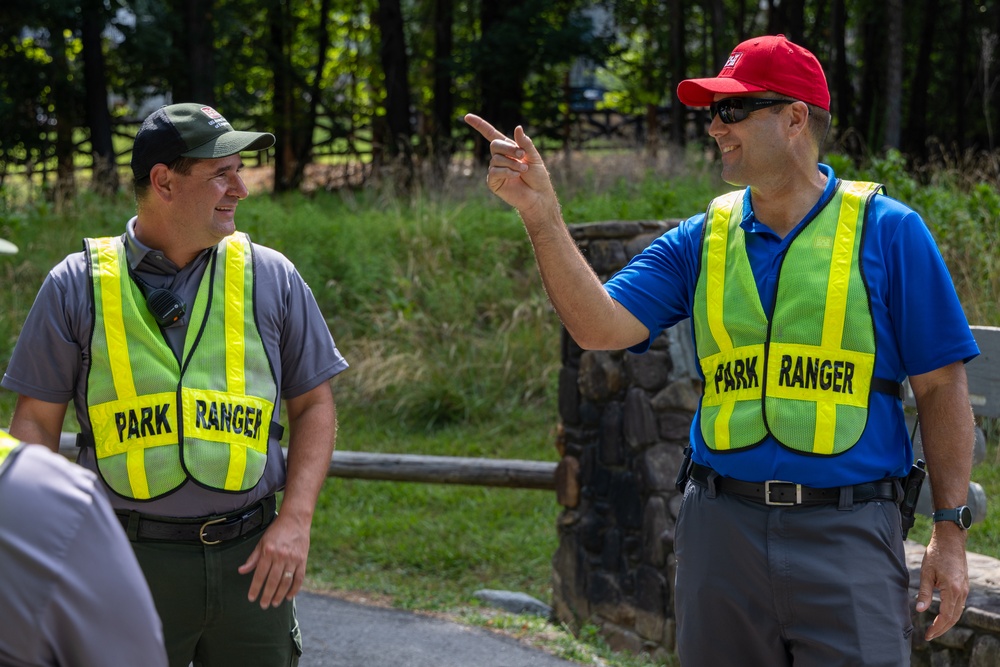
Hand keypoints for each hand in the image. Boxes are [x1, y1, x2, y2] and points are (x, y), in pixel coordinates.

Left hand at [238, 513, 309, 608]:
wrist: (295, 520)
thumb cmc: (276, 531)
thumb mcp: (262, 542)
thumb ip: (253, 558)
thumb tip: (241, 571)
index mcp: (268, 552)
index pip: (260, 574)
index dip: (255, 588)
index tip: (251, 598)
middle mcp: (281, 556)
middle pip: (273, 581)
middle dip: (267, 595)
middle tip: (263, 605)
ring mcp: (293, 559)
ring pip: (286, 581)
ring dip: (280, 594)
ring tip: (274, 603)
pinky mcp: (303, 560)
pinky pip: (299, 578)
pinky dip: (295, 588)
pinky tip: (289, 596)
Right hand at [463, 114, 558, 221]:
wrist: (538, 196)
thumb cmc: (538, 177)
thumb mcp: (534, 156)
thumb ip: (525, 143)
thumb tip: (517, 127)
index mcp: (508, 149)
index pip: (490, 134)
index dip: (479, 125)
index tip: (467, 116)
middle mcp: (500, 158)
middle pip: (494, 144)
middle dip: (508, 148)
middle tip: (522, 155)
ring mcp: (495, 170)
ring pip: (496, 158)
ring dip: (511, 162)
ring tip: (523, 170)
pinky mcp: (493, 182)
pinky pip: (494, 171)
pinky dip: (507, 171)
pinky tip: (515, 176)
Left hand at [916, 525, 968, 639]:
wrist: (951, 540)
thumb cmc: (936, 554)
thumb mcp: (926, 572)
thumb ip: (924, 592)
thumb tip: (919, 610)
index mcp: (952, 590)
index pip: (946, 616)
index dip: (937, 628)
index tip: (928, 635)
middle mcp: (962, 592)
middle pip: (954, 618)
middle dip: (942, 629)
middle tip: (930, 636)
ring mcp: (965, 589)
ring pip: (958, 612)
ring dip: (947, 622)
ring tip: (935, 629)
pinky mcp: (964, 585)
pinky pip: (959, 604)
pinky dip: (952, 613)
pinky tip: (943, 615)